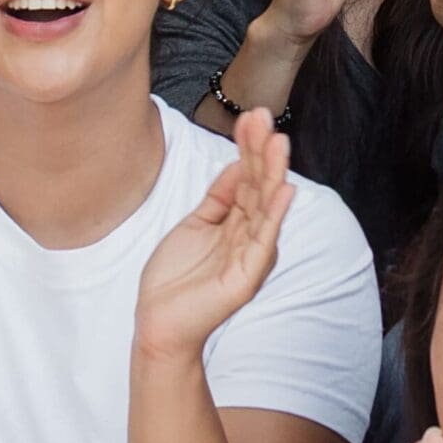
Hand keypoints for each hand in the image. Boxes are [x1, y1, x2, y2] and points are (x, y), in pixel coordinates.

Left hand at [133, 106, 293, 360]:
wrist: (158, 325)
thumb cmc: (175, 280)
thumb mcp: (195, 225)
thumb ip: (219, 197)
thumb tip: (238, 163)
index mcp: (238, 223)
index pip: (247, 178)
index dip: (248, 147)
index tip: (250, 117)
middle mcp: (250, 235)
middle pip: (258, 186)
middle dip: (262, 150)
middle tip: (264, 117)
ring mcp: (251, 255)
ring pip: (265, 206)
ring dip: (272, 172)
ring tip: (278, 141)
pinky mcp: (247, 276)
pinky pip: (263, 239)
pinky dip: (275, 213)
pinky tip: (283, 189)